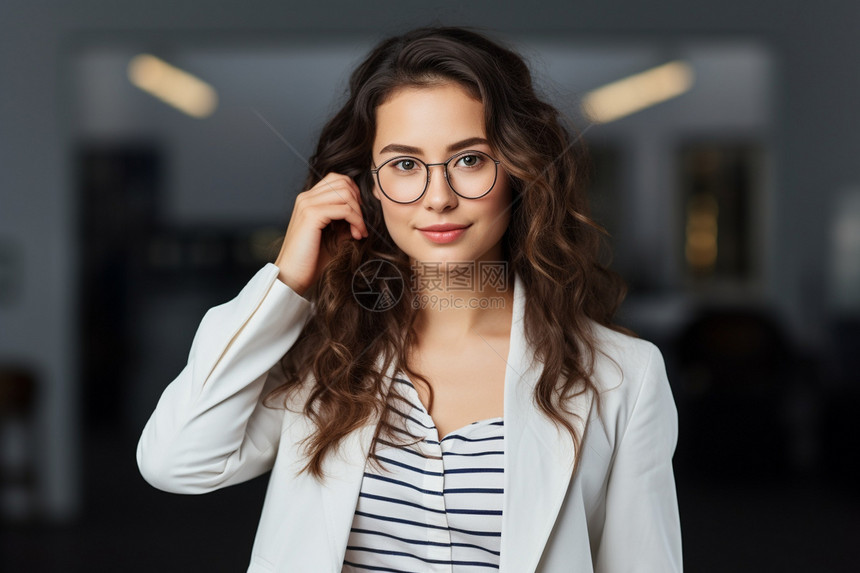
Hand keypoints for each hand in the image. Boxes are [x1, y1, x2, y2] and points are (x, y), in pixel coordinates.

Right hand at [274, 172, 368, 296]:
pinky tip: (357, 235)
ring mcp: (307, 204)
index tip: (359, 216)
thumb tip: (363, 215)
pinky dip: (356, 221)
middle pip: (343, 182)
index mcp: (308, 200)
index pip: (337, 179)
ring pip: (346, 193)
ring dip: (359, 213)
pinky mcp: (311, 215)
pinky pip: (344, 209)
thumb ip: (344, 222)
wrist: (292, 276)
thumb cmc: (311, 260)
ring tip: (360, 232)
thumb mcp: (333, 236)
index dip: (354, 194)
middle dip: (359, 202)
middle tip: (361, 224)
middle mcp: (306, 198)